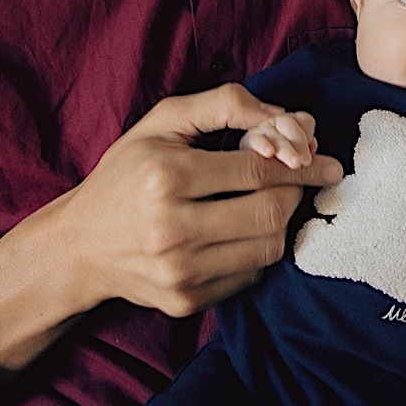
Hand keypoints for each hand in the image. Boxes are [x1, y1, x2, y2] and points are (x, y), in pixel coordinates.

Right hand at [0, 82, 341, 372]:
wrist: (79, 246)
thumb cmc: (125, 175)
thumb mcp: (161, 124)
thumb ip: (223, 105)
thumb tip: (285, 116)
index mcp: (165, 176)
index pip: (257, 169)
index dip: (301, 163)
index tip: (326, 161)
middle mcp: (171, 228)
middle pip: (270, 211)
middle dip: (296, 192)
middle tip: (304, 181)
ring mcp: (179, 271)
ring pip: (268, 247)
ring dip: (282, 222)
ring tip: (272, 202)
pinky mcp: (186, 301)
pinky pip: (250, 276)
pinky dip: (258, 251)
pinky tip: (243, 232)